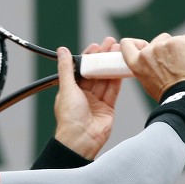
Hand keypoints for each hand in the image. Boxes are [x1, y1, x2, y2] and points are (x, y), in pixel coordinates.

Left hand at [54, 37, 121, 159]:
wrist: (81, 140)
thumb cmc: (70, 118)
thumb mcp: (67, 88)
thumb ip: (66, 69)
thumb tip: (62, 51)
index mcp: (71, 89)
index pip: (81, 68)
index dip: (89, 56)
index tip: (97, 46)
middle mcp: (83, 94)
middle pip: (95, 72)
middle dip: (103, 58)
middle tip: (112, 43)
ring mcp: (96, 100)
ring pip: (105, 79)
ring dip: (111, 65)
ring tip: (119, 51)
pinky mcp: (108, 107)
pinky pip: (114, 90)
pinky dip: (118, 78)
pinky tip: (123, 66)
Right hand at [120, 33, 184, 100]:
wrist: (184, 95)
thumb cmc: (168, 93)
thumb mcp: (147, 80)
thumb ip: (146, 66)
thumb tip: (154, 59)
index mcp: (136, 63)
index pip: (127, 44)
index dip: (136, 43)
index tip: (144, 46)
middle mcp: (146, 53)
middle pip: (157, 40)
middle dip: (166, 48)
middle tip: (173, 63)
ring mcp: (162, 46)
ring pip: (173, 39)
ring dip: (179, 48)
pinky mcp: (178, 42)